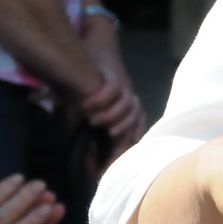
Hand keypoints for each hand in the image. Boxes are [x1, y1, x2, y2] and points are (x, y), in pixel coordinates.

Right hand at [78, 16, 147, 153]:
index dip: (124, 152)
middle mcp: (130, 102)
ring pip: (129, 106)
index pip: (134, 137)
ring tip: (94, 122)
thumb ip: (88, 137)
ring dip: (113, 117)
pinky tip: (86, 105)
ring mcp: (125, 88)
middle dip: (122, 140)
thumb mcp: (87, 117)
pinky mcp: (114, 75)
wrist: (91, 55)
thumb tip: (86, 164)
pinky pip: (113, 88)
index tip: (110, 168)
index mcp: (127, 114)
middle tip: (105, 150)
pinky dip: (101, 98)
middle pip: (135, 124)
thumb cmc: (88, 91)